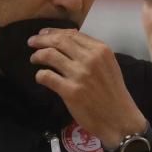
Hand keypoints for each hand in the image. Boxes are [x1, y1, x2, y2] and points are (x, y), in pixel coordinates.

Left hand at [28, 29, 145, 148]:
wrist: (119, 119)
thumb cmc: (114, 94)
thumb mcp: (109, 66)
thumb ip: (92, 53)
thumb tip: (68, 40)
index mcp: (101, 50)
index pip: (72, 34)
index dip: (54, 32)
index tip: (43, 34)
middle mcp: (90, 59)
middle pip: (58, 41)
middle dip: (41, 40)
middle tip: (32, 42)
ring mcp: (79, 75)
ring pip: (50, 55)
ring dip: (38, 56)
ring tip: (34, 59)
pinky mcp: (70, 91)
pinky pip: (47, 76)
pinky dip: (40, 75)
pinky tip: (40, 77)